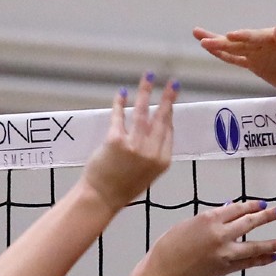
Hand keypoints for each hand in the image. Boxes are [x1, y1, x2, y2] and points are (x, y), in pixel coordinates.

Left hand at [81, 76, 176, 208]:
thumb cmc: (123, 188)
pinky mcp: (116, 141)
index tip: (169, 102)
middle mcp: (152, 152)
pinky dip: (120, 103)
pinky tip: (122, 93)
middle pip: (161, 119)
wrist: (102, 198)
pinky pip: (120, 116)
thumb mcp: (148, 174)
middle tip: (173, 84)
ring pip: (143, 113)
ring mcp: (134, 146)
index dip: (168, 115)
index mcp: (163, 161)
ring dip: (146, 92)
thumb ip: (154, 154)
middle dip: (168, 98)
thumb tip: (155, 130)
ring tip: (149, 77)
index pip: (169, 131)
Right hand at [144, 199, 275, 275]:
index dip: (251, 206)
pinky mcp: (224, 269)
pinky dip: (261, 260)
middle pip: (249, 222)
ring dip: (273, 242)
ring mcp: (224, 253)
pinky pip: (248, 263)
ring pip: (254, 245)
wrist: (162, 273)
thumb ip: (209, 219)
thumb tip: (227, 211)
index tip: (261, 204)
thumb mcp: (187, 225)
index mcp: (208, 219)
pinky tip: (273, 257)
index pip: (237, 209)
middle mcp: (220, 234)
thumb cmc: (168, 247)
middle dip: (267, 216)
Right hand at [192, 26, 275, 95]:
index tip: (229, 36)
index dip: (243, 37)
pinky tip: (212, 51)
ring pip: (234, 49)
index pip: (256, 37)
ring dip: (217, 45)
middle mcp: (265, 42)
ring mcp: (260, 53)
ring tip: (199, 39)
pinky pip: (238, 60)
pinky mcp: (258, 65)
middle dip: (221, 40)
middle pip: (240, 41)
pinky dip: (225, 56)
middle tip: (201, 38)